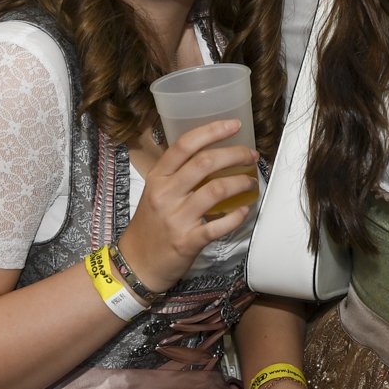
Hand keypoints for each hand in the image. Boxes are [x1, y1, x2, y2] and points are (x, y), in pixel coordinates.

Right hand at [117, 119, 258, 290]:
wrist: (136, 263)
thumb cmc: (151, 225)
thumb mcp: (156, 192)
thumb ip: (178, 174)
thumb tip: (212, 154)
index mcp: (158, 177)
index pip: (185, 145)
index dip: (212, 131)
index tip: (234, 125)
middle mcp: (165, 194)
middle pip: (205, 163)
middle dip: (235, 154)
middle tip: (250, 156)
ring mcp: (176, 218)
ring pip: (216, 190)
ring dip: (241, 182)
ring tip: (252, 182)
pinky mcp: (187, 241)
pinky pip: (219, 225)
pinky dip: (237, 216)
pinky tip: (244, 210)